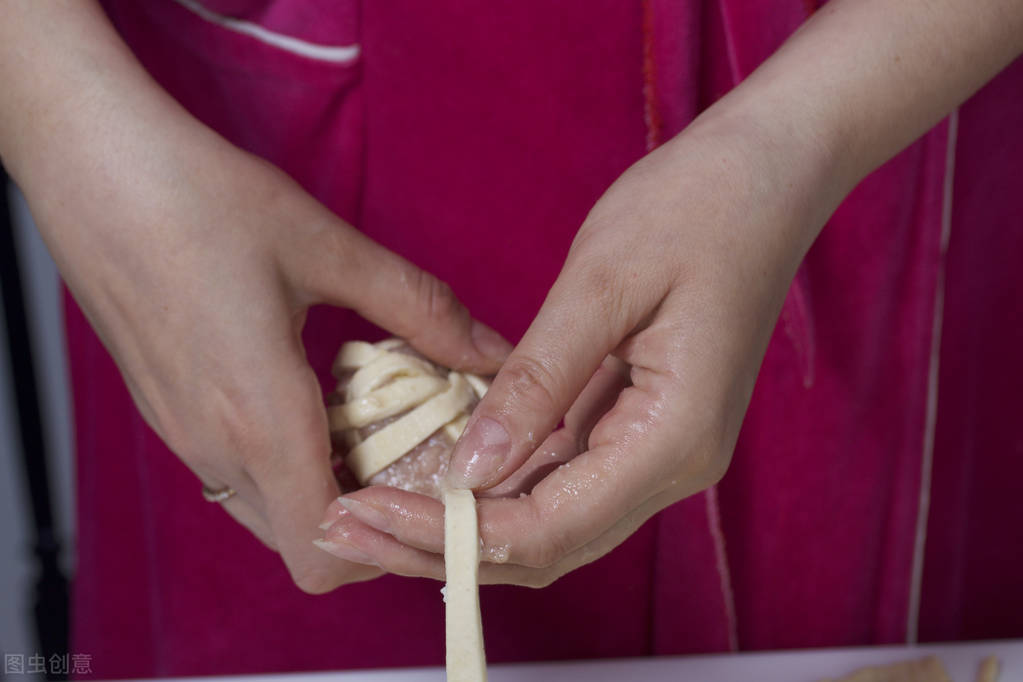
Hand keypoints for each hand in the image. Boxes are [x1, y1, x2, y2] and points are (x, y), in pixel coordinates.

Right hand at [5, 29, 509, 591]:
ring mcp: (183, 435)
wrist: (91, 166)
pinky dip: (288, 461)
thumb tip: (492, 351)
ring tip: (370, 417)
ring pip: (270, 511)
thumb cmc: (205, 201)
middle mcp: (215, 446)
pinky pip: (238, 474)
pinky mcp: (168, 412)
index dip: (388, 544)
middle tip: (415, 449)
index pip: (325, 555)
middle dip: (370, 515)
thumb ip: (419, 308)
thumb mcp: (329, 248)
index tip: (433, 489)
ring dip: (327, 485)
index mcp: (261, 418)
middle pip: (304, 544)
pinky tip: (313, 395)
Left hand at [318, 108, 837, 585]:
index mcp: (674, 439)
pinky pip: (558, 478)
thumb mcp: (602, 284)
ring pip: (548, 522)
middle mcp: (671, 466)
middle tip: (347, 528)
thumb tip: (469, 469)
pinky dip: (493, 486)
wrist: (764, 178)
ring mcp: (657, 451)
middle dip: (441, 548)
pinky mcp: (638, 427)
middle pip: (545, 546)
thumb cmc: (695, 210)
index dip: (450, 534)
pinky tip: (431, 473)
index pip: (548, 528)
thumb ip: (537, 382)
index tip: (366, 512)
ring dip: (461, 525)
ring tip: (371, 511)